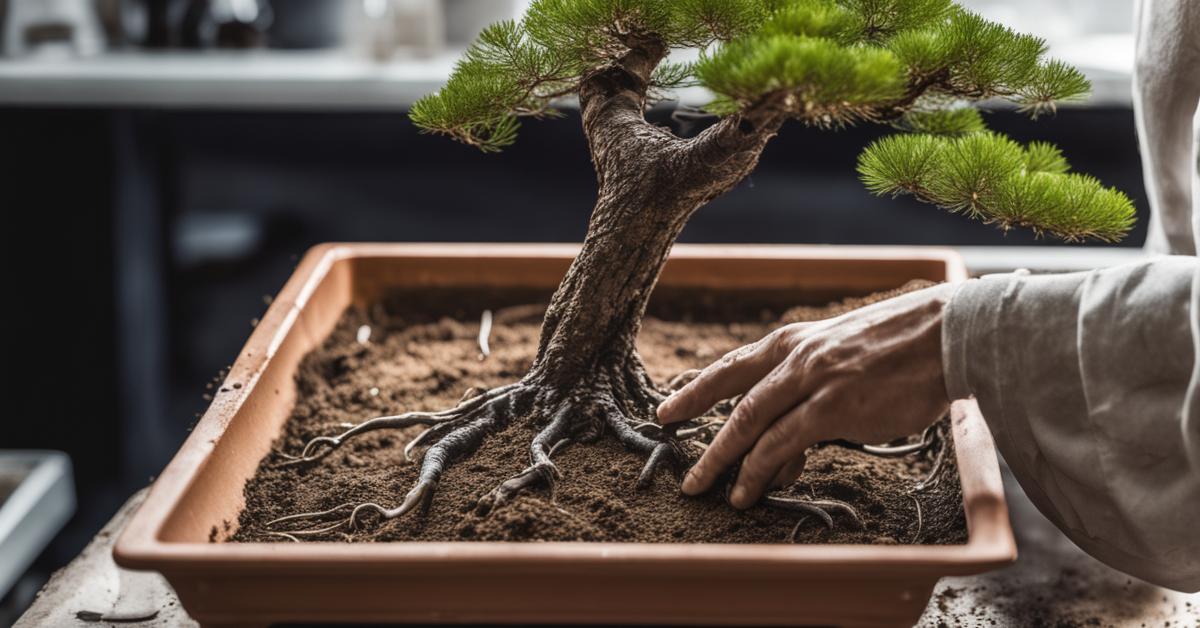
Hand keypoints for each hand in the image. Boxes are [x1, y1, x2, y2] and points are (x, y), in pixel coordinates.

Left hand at [657, 283, 955, 508]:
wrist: (945, 336)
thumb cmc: (900, 349)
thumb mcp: (842, 357)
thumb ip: (809, 395)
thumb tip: (785, 452)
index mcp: (794, 341)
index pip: (732, 367)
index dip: (696, 389)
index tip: (668, 407)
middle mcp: (794, 357)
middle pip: (731, 397)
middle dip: (700, 432)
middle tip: (682, 464)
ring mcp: (811, 381)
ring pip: (749, 424)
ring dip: (723, 461)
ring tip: (705, 489)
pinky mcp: (831, 407)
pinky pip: (782, 443)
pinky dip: (759, 469)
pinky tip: (748, 490)